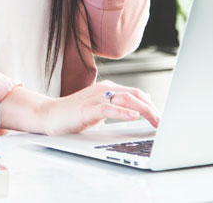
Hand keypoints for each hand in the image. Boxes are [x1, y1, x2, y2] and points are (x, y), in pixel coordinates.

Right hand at [41, 80, 160, 135]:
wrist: (48, 115)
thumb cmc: (73, 115)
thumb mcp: (100, 109)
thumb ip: (117, 105)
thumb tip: (139, 106)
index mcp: (108, 88)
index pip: (137, 93)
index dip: (152, 105)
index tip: (162, 118)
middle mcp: (104, 89)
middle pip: (136, 95)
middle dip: (153, 108)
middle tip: (163, 123)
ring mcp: (95, 97)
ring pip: (126, 99)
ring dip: (145, 111)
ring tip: (156, 121)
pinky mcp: (87, 109)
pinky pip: (109, 108)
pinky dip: (123, 112)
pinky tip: (134, 116)